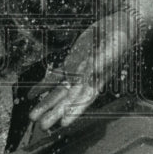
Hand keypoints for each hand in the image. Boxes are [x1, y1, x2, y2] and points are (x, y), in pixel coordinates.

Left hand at [28, 8, 138, 130]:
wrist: (116, 28)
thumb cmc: (120, 38)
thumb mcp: (114, 45)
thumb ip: (105, 58)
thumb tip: (97, 68)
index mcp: (98, 78)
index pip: (85, 98)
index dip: (75, 110)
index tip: (64, 122)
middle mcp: (86, 80)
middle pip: (68, 99)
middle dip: (55, 112)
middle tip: (42, 125)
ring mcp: (76, 73)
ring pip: (58, 91)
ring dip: (46, 103)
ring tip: (33, 116)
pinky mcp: (71, 64)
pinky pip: (55, 77)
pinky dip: (43, 85)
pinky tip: (32, 94)